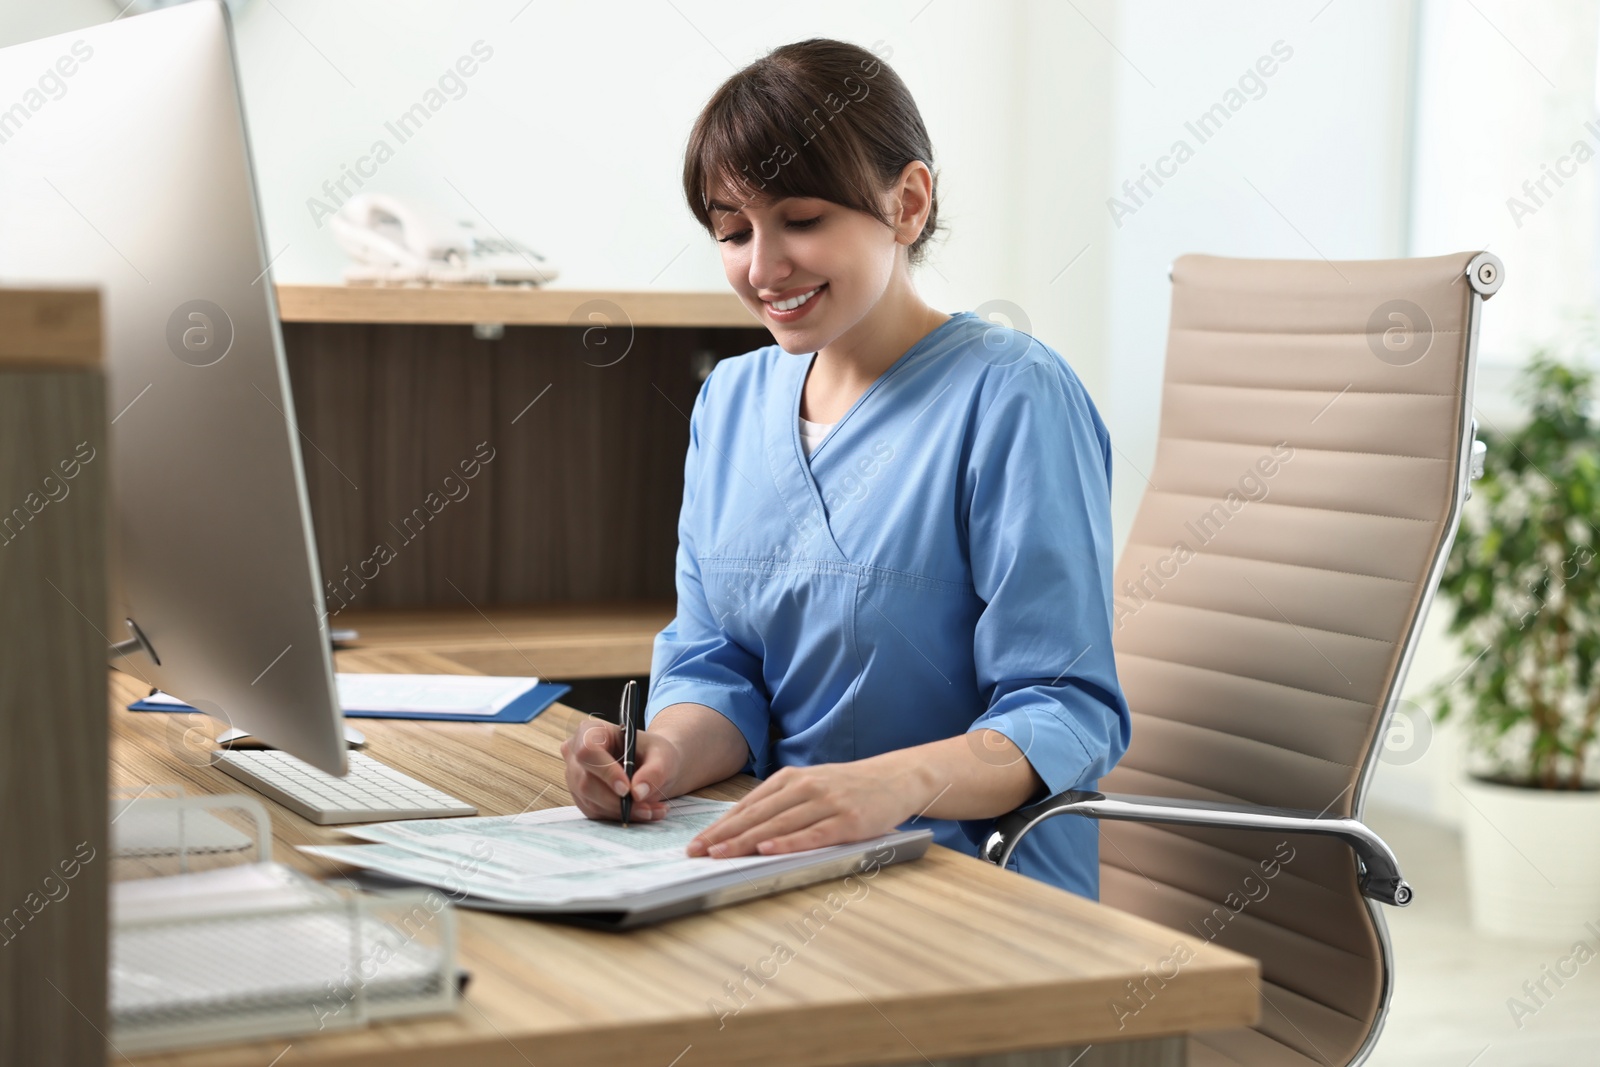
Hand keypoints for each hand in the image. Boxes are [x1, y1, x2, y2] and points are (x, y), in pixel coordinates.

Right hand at [560, 717, 680, 822]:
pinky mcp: (582, 798)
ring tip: (652, 810)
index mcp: (591, 731)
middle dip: (618, 801)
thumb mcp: (663, 755)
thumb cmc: (654, 753)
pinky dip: (621, 816)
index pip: (587, 751)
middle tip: (647, 807)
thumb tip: (638, 793)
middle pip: (586, 782)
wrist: (653, 766)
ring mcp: (576, 778)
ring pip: (592, 802)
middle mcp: (576, 754)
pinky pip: (597, 813)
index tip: (627, 789)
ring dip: (623, 811)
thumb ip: (654, 771)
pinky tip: (643, 812)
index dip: (605, 771)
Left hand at [687, 761, 917, 857]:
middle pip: (757, 814)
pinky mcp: (847, 820)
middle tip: (697, 852)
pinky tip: (767, 850)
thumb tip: (741, 827)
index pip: (748, 805)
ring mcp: (826, 803)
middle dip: (724, 835)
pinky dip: (788, 842)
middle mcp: (805, 787)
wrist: (895, 778)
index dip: (720, 825)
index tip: (697, 842)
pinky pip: (812, 834)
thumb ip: (781, 802)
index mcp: (791, 778)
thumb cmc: (848, 788)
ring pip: (779, 824)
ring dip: (746, 841)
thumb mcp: (811, 786)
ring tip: (721, 854)